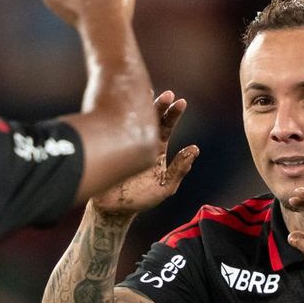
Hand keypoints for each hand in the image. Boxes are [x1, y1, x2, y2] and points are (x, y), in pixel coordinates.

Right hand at [91, 91, 197, 217]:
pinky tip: (117, 107)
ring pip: (132, 120)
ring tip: (147, 93)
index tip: (181, 102)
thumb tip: (195, 149)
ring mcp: (123, 142)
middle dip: (159, 106)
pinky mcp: (108, 146)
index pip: (166, 126)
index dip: (174, 114)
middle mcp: (141, 141)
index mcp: (157, 148)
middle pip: (151, 119)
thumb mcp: (166, 186)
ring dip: (140, 107)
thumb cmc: (141, 199)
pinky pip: (112, 129)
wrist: (114, 209)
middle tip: (167, 95)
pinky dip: (115, 116)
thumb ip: (180, 169)